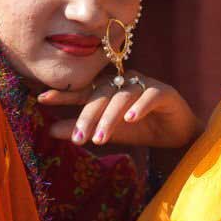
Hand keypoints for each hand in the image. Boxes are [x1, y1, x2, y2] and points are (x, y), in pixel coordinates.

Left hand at [38, 70, 200, 147]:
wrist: (178, 135)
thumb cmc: (142, 129)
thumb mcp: (109, 132)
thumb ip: (83, 129)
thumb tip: (50, 130)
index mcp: (109, 89)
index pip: (84, 91)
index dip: (65, 94)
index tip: (42, 99)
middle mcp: (124, 82)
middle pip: (102, 94)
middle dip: (88, 116)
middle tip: (79, 138)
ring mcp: (144, 85)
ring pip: (123, 97)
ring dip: (110, 118)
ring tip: (101, 138)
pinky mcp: (165, 92)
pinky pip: (150, 95)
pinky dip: (140, 106)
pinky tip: (131, 119)